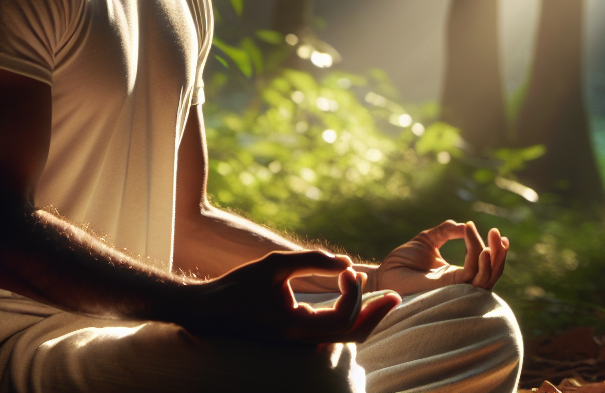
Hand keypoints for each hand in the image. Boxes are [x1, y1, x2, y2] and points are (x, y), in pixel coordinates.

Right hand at [182, 249, 399, 342]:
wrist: (208, 311)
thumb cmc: (239, 285)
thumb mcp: (275, 264)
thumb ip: (312, 260)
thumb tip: (345, 262)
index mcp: (296, 328)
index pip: (342, 318)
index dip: (352, 292)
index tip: (345, 270)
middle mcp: (301, 341)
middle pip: (351, 337)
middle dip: (376, 315)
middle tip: (396, 296)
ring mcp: (299, 342)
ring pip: (343, 338)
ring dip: (364, 317)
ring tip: (382, 297)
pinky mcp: (296, 336)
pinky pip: (330, 333)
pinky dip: (348, 317)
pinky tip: (354, 297)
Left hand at [370, 220, 508, 296]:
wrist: (382, 273)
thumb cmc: (402, 261)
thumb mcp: (428, 239)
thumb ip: (447, 231)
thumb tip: (464, 225)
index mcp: (457, 275)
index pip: (483, 268)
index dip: (494, 252)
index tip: (496, 232)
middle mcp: (459, 284)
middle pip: (490, 275)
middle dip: (500, 255)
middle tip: (499, 234)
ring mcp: (453, 288)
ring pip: (485, 279)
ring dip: (492, 257)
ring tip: (493, 237)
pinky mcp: (445, 288)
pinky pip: (469, 275)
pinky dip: (476, 259)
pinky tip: (478, 245)